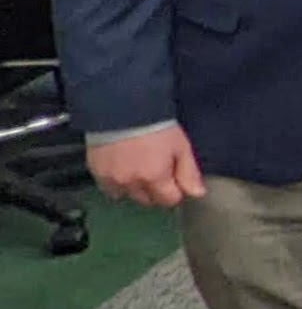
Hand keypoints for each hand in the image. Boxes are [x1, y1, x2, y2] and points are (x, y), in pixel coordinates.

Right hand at [88, 125, 205, 208]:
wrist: (122, 108)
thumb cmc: (156, 125)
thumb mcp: (180, 147)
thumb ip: (188, 173)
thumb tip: (196, 194)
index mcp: (155, 178)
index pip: (169, 201)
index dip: (175, 191)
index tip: (174, 179)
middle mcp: (132, 183)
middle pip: (148, 200)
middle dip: (155, 191)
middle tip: (157, 171)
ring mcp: (112, 180)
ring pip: (127, 196)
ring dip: (135, 188)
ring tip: (138, 169)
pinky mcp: (96, 173)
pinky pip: (108, 189)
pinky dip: (116, 183)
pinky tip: (122, 168)